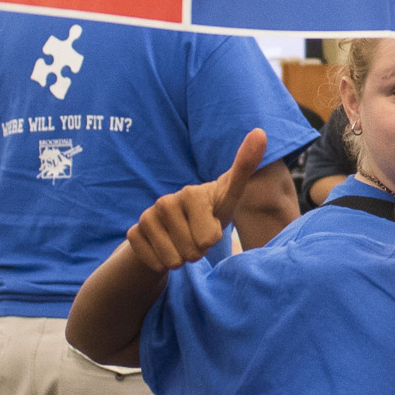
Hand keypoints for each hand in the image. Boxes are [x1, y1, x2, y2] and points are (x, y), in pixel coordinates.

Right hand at [123, 129, 268, 272]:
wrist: (180, 225)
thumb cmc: (211, 210)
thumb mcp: (230, 195)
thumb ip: (245, 167)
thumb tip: (260, 131)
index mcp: (191, 194)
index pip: (208, 238)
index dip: (212, 239)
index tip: (211, 224)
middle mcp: (165, 202)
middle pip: (192, 252)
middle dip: (198, 251)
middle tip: (197, 235)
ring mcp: (147, 217)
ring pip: (172, 260)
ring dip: (181, 258)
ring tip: (184, 241)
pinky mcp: (134, 233)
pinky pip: (154, 262)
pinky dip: (163, 264)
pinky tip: (166, 249)